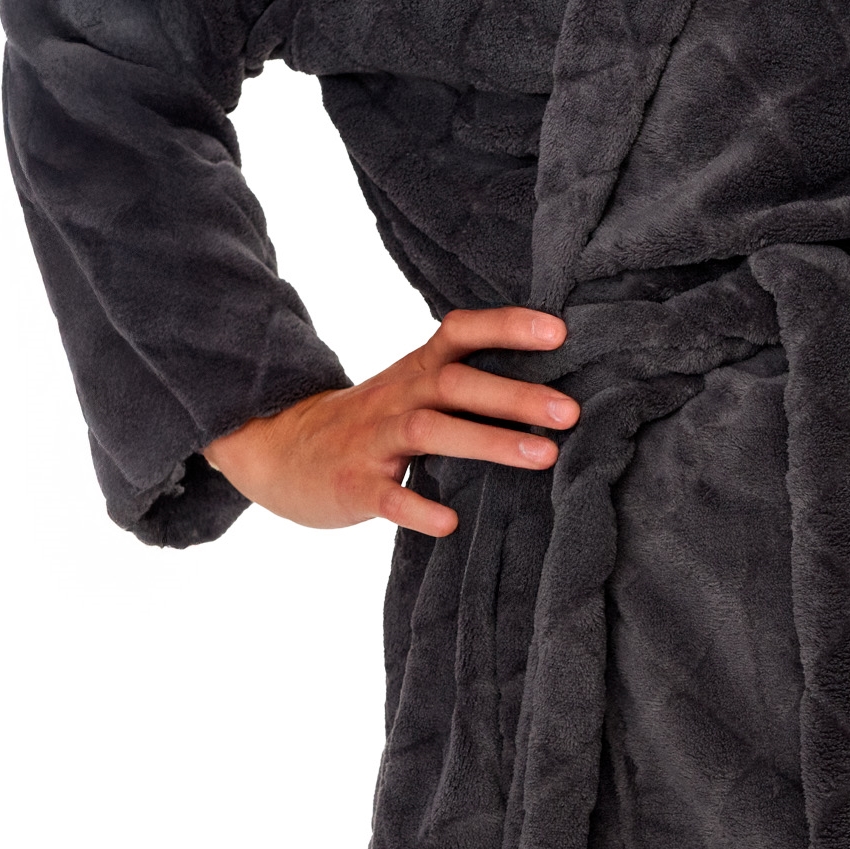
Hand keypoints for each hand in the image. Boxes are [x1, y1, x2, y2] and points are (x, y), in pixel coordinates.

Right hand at [203, 307, 577, 536]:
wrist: (279, 451)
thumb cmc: (371, 422)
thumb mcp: (412, 389)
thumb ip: (466, 382)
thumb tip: (550, 387)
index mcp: (417, 371)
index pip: (461, 332)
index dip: (507, 327)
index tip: (559, 332)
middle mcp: (397, 397)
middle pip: (455, 383)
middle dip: (515, 394)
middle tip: (570, 411)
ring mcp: (372, 440)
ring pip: (428, 430)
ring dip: (487, 441)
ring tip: (542, 456)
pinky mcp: (352, 485)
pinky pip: (385, 495)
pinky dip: (417, 508)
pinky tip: (449, 521)